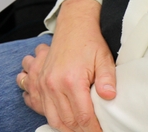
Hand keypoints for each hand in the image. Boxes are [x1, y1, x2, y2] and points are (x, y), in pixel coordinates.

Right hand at [17, 0, 116, 131]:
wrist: (73, 25)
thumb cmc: (89, 42)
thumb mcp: (104, 58)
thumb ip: (107, 79)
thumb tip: (109, 96)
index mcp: (72, 80)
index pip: (83, 116)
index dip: (93, 129)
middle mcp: (54, 84)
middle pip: (67, 121)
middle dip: (80, 131)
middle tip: (93, 131)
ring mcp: (43, 83)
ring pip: (52, 118)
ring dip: (66, 128)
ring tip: (80, 129)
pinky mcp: (38, 82)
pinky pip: (40, 107)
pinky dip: (51, 117)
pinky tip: (62, 120)